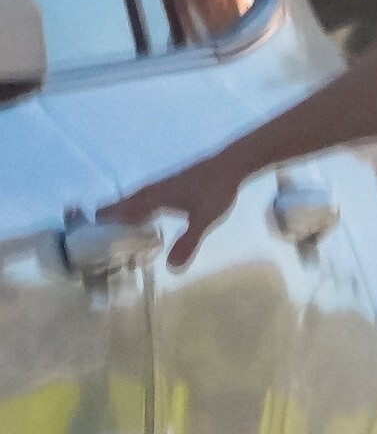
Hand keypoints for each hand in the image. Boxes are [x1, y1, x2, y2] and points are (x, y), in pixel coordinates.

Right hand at [99, 154, 238, 271]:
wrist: (229, 165)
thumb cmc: (216, 191)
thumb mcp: (204, 220)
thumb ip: (188, 242)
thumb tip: (172, 268)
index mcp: (155, 198)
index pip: (124, 211)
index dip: (108, 222)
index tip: (90, 234)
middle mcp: (152, 190)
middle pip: (124, 204)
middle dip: (109, 218)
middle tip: (95, 234)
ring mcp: (161, 186)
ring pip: (134, 200)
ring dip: (122, 212)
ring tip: (111, 226)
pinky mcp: (169, 185)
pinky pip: (145, 198)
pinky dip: (137, 207)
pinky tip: (143, 215)